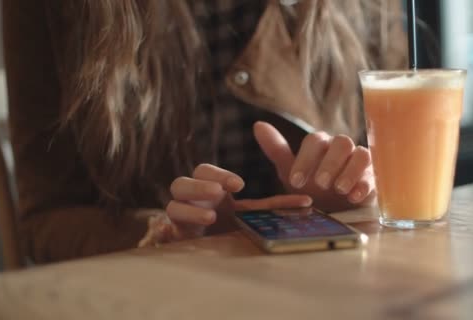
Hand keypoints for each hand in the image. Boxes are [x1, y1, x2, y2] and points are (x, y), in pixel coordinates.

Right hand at [143, 164, 311, 244]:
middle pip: (182, 182)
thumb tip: (306, 201)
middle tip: (219, 193)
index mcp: (211, 189)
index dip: (220, 174)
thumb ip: (275, 206)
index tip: (239, 185)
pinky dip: (169, 230)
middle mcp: (192, 199)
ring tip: (211, 215)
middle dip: (200, 185)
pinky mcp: (176, 236)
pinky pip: (166, 230)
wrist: (217, 249)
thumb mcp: (255, 214)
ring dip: (189, 207)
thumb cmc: (235, 226)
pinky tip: (177, 232)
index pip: (206, 171)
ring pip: (173, 204)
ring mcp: (181, 217)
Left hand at [253, 121, 374, 211]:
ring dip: (350, 171)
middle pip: (342, 143)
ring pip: (362, 155)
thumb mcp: (290, 170)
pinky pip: (374, 176)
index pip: (315, 141)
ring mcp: (359, 162)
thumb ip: (277, 149)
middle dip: (330, 163)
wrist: (333, 205)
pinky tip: (354, 197)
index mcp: (321, 144)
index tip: (295, 181)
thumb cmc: (311, 185)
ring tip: (339, 189)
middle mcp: (342, 148)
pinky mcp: (372, 178)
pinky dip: (365, 185)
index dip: (305, 160)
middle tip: (320, 184)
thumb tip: (258, 125)